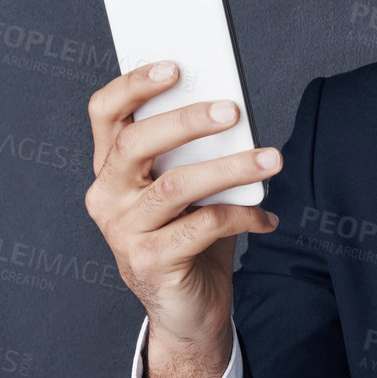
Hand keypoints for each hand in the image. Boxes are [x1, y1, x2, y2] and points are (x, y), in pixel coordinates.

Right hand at [84, 60, 282, 377]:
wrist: (189, 312)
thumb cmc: (190, 237)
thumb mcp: (190, 188)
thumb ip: (197, 151)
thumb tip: (231, 106)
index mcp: (110, 168)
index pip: (105, 114)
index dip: (133, 84)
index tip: (174, 65)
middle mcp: (107, 197)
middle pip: (136, 143)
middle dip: (187, 120)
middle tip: (233, 109)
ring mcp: (123, 232)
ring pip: (175, 185)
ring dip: (230, 167)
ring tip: (271, 159)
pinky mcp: (150, 263)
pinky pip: (202, 226)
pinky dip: (241, 216)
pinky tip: (267, 217)